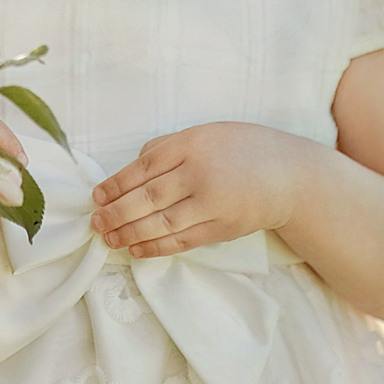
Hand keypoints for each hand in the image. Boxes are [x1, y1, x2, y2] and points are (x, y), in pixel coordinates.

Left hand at [89, 122, 310, 258]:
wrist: (288, 174)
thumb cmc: (239, 149)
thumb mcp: (203, 133)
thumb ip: (167, 147)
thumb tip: (131, 170)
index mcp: (191, 145)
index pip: (143, 167)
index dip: (116, 185)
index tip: (96, 196)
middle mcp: (200, 174)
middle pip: (148, 197)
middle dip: (117, 212)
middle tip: (96, 222)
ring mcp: (212, 204)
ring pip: (162, 223)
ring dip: (131, 233)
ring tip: (109, 239)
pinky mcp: (222, 228)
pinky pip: (183, 240)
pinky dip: (157, 247)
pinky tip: (137, 249)